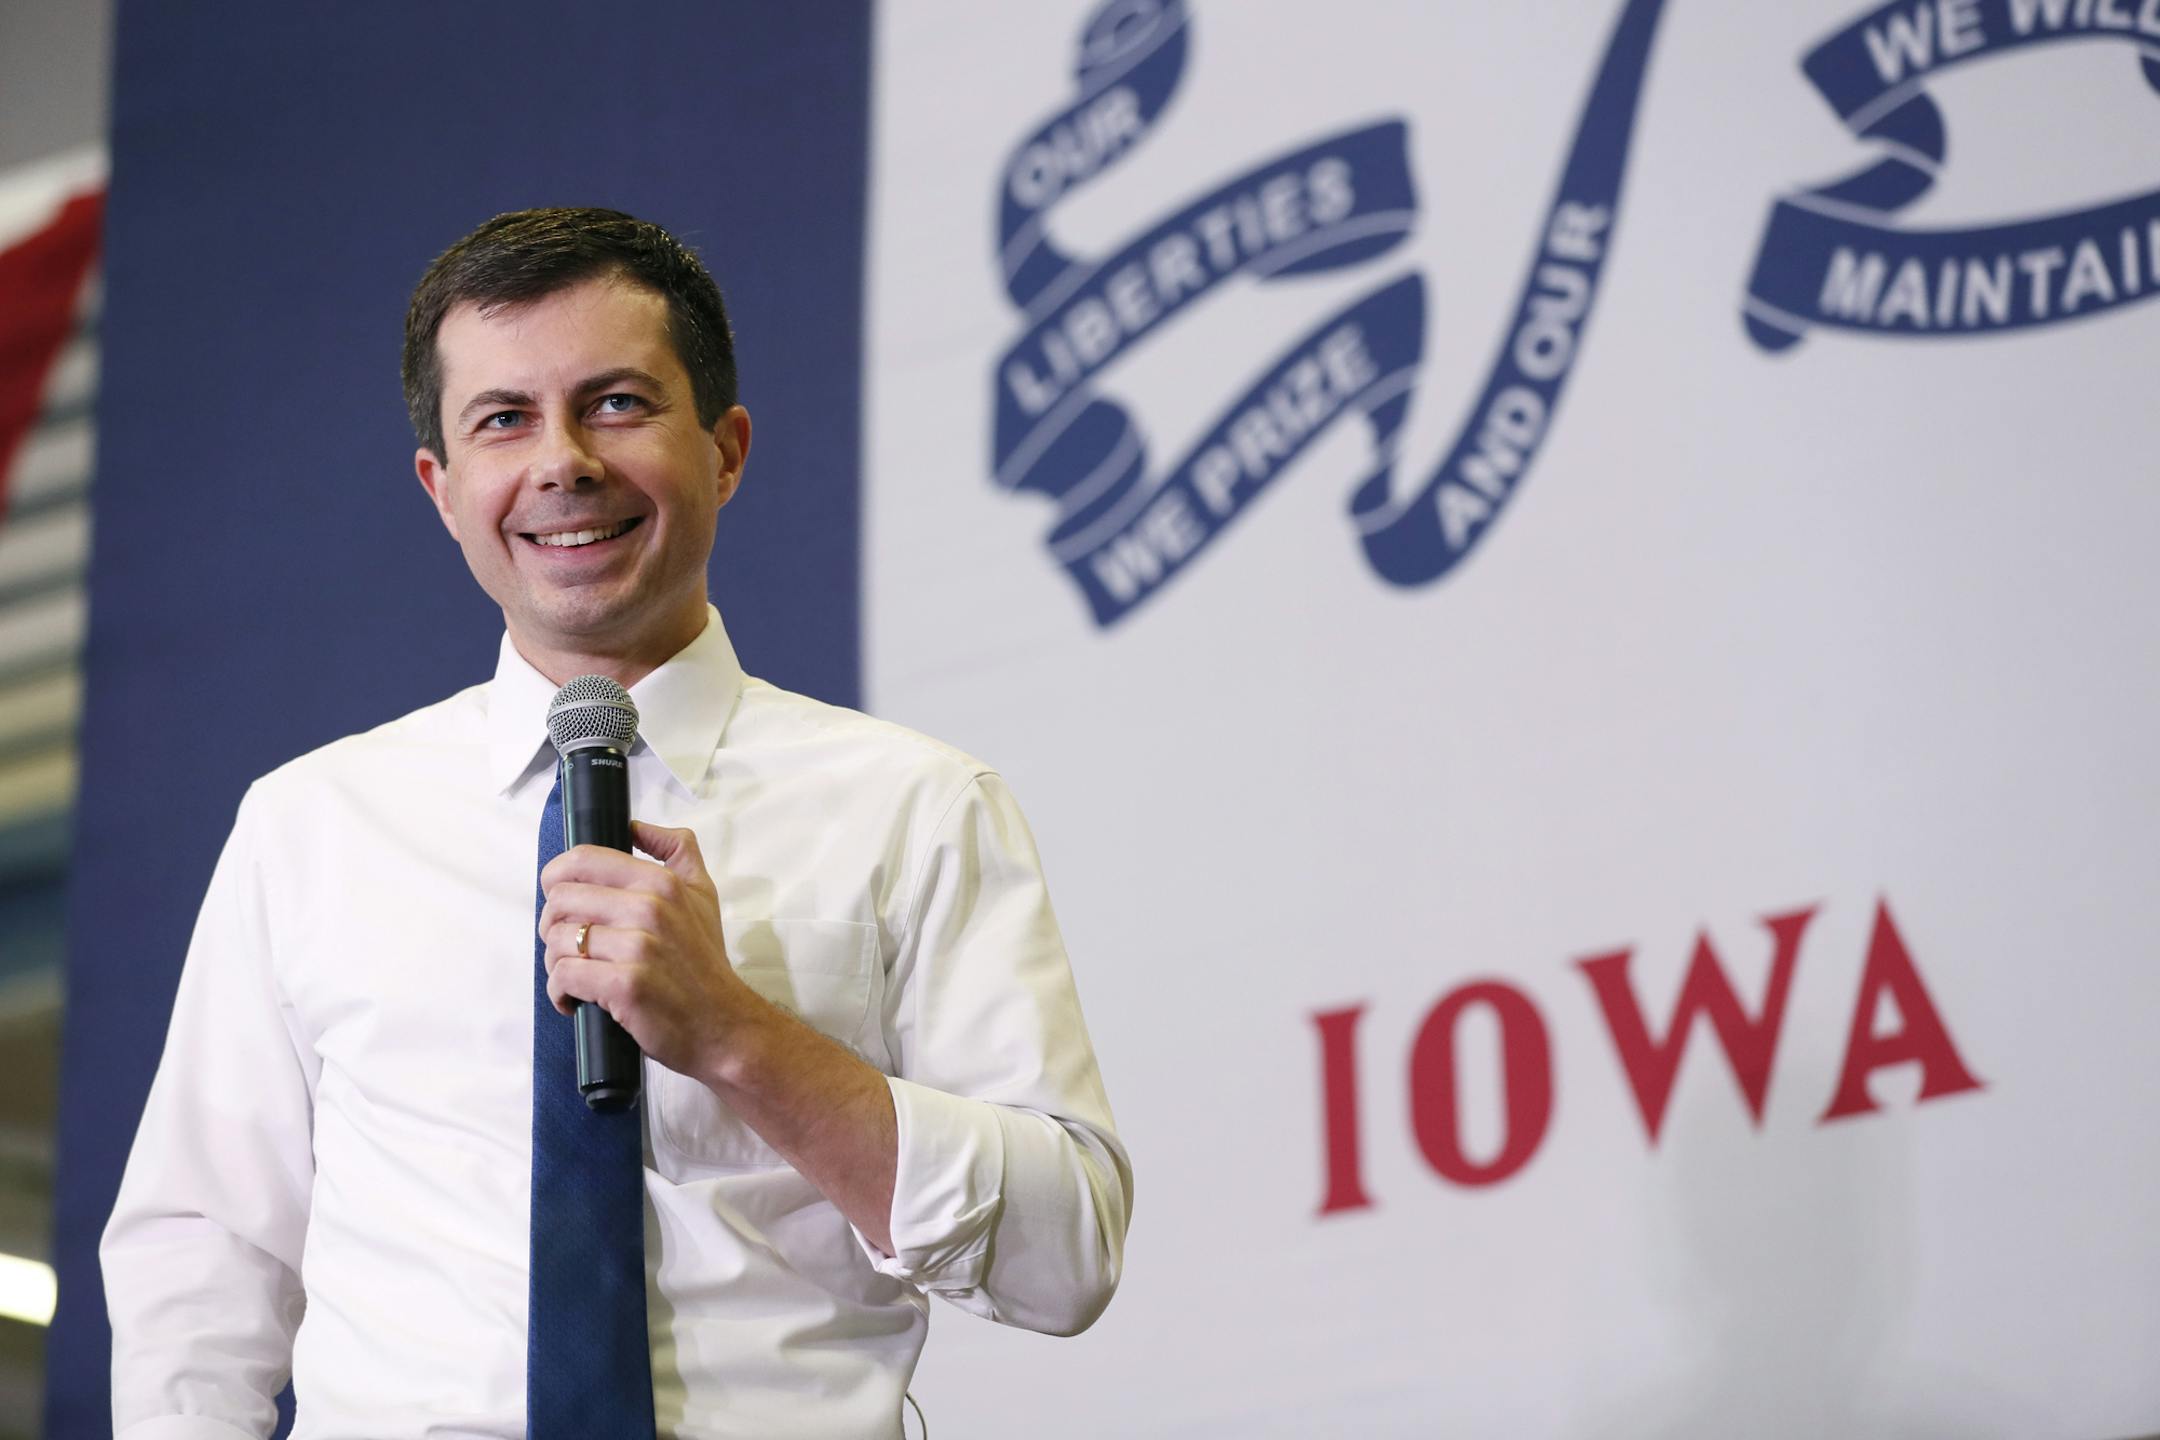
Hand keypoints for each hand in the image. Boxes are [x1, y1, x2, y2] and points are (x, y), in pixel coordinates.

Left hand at [536, 820, 755, 1083]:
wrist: (725, 1024)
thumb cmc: (705, 962)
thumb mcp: (703, 894)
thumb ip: (677, 850)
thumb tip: (636, 825)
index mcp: (660, 881)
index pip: (581, 860)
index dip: (556, 880)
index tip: (563, 903)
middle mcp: (649, 908)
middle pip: (560, 899)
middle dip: (552, 925)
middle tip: (569, 946)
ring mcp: (638, 947)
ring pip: (556, 939)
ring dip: (555, 962)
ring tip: (576, 975)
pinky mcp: (625, 985)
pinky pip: (564, 975)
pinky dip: (559, 991)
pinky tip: (573, 999)